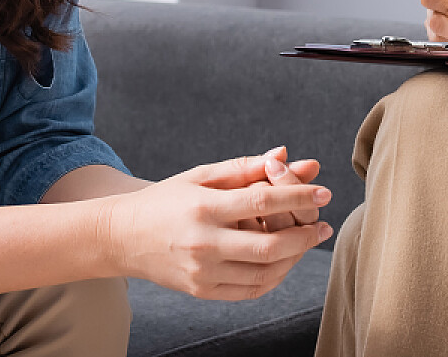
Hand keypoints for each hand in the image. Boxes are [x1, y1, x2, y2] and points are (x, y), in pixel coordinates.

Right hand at [100, 155, 332, 300]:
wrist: (123, 237)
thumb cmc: (167, 200)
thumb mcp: (202, 176)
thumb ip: (245, 168)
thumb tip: (286, 155)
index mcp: (203, 207)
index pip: (261, 201)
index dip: (298, 195)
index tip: (323, 191)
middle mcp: (204, 243)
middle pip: (269, 246)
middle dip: (306, 236)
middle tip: (325, 224)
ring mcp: (203, 273)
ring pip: (265, 273)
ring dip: (295, 258)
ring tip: (308, 240)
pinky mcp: (202, 292)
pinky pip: (251, 290)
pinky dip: (275, 277)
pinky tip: (285, 260)